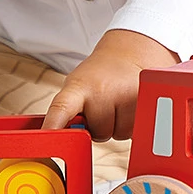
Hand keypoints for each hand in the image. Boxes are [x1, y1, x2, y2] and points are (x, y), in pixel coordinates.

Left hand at [42, 29, 178, 140]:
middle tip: (102, 106)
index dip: (54, 126)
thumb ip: (67, 113)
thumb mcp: (76, 88)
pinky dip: (131, 124)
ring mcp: (125, 94)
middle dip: (99, 126)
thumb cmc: (97, 77)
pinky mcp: (145, 100)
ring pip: (118, 134)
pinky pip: (135, 130)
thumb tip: (57, 137)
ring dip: (117, 125)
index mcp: (78, 87)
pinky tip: (129, 107)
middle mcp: (102, 89)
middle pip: (98, 132)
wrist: (127, 55)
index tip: (47, 138)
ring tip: (116, 104)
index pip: (61, 109)